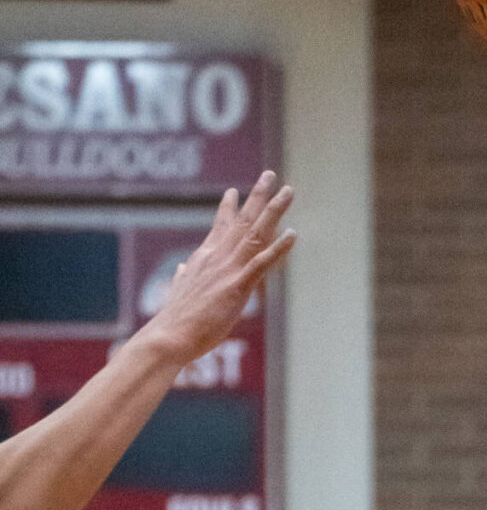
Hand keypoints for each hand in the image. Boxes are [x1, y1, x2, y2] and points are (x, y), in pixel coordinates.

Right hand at [144, 174, 294, 368]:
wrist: (170, 335)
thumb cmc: (176, 320)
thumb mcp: (180, 291)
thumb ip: (184, 276)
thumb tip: (180, 269)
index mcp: (204, 258)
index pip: (220, 227)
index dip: (229, 208)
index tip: (235, 190)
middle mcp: (217, 256)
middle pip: (242, 220)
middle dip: (257, 196)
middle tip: (270, 175)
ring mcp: (228, 269)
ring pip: (255, 232)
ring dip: (274, 211)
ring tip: (288, 191)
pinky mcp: (237, 286)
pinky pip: (262, 263)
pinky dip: (279, 248)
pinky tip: (293, 235)